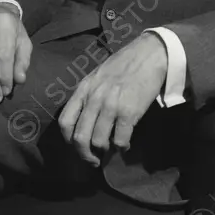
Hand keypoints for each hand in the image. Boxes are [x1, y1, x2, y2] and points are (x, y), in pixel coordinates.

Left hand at [58, 33, 167, 165]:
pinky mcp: (129, 112)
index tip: (76, 146)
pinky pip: (120, 140)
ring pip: (98, 142)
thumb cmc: (124, 64)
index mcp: (84, 89)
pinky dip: (122, 147)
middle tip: (93, 160)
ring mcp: (111, 106)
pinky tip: (125, 144)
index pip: (65, 121)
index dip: (68, 139)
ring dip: (104, 151)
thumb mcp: (98, 76)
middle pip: (79, 138)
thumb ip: (89, 95)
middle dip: (85, 155)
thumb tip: (85, 121)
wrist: (149, 54)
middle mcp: (94, 98)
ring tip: (111, 149)